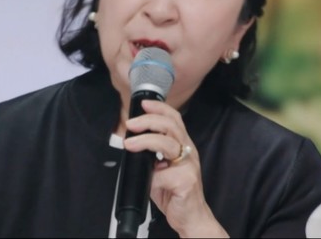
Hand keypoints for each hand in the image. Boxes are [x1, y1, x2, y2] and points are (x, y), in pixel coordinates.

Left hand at [124, 100, 227, 237]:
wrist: (190, 217)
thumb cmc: (174, 192)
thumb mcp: (160, 169)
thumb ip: (150, 155)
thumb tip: (131, 143)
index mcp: (182, 145)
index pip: (174, 119)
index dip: (160, 108)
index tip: (144, 104)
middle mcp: (188, 152)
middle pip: (170, 126)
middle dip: (148, 121)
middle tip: (131, 124)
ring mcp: (189, 166)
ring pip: (167, 144)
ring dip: (146, 141)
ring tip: (130, 144)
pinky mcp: (186, 182)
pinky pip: (164, 175)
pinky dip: (152, 178)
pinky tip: (149, 182)